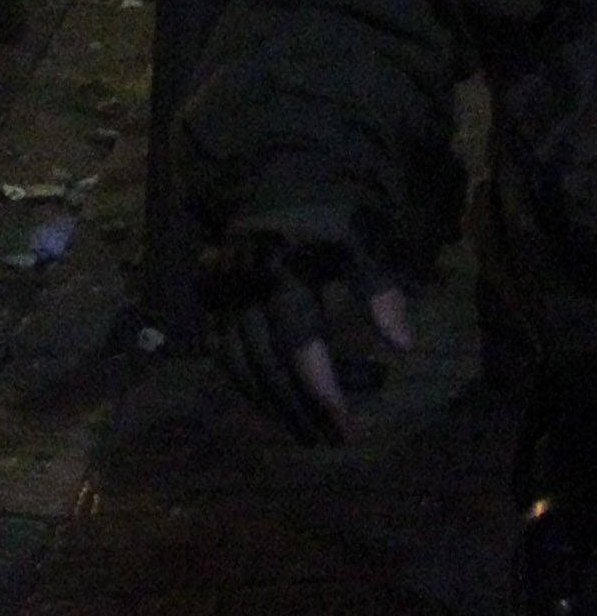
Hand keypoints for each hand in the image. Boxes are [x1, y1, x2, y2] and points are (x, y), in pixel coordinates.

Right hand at [200, 226, 414, 441]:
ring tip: (305, 433)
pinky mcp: (213, 299)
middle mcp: (242, 286)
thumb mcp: (359, 239)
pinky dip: (247, 382)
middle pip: (263, 360)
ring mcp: (221, 294)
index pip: (297, 339)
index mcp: (279, 270)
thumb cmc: (324, 211)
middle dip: (297, 405)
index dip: (319, 381)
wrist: (272, 176)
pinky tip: (274, 403)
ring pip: (237, 361)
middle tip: (332, 439)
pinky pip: (223, 350)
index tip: (342, 419)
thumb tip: (402, 345)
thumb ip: (379, 289)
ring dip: (270, 402)